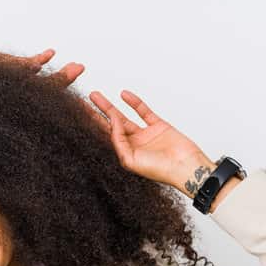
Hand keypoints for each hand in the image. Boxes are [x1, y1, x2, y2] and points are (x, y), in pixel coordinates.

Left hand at [86, 89, 215, 194]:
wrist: (186, 167)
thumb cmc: (161, 171)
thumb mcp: (131, 160)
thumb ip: (119, 142)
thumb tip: (111, 121)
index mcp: (125, 155)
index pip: (104, 137)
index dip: (92, 125)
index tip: (79, 114)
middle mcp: (133, 144)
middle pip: (110, 126)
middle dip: (96, 113)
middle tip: (82, 102)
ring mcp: (145, 134)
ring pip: (123, 117)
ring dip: (110, 106)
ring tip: (96, 95)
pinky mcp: (158, 126)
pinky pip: (143, 111)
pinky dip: (134, 102)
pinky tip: (123, 95)